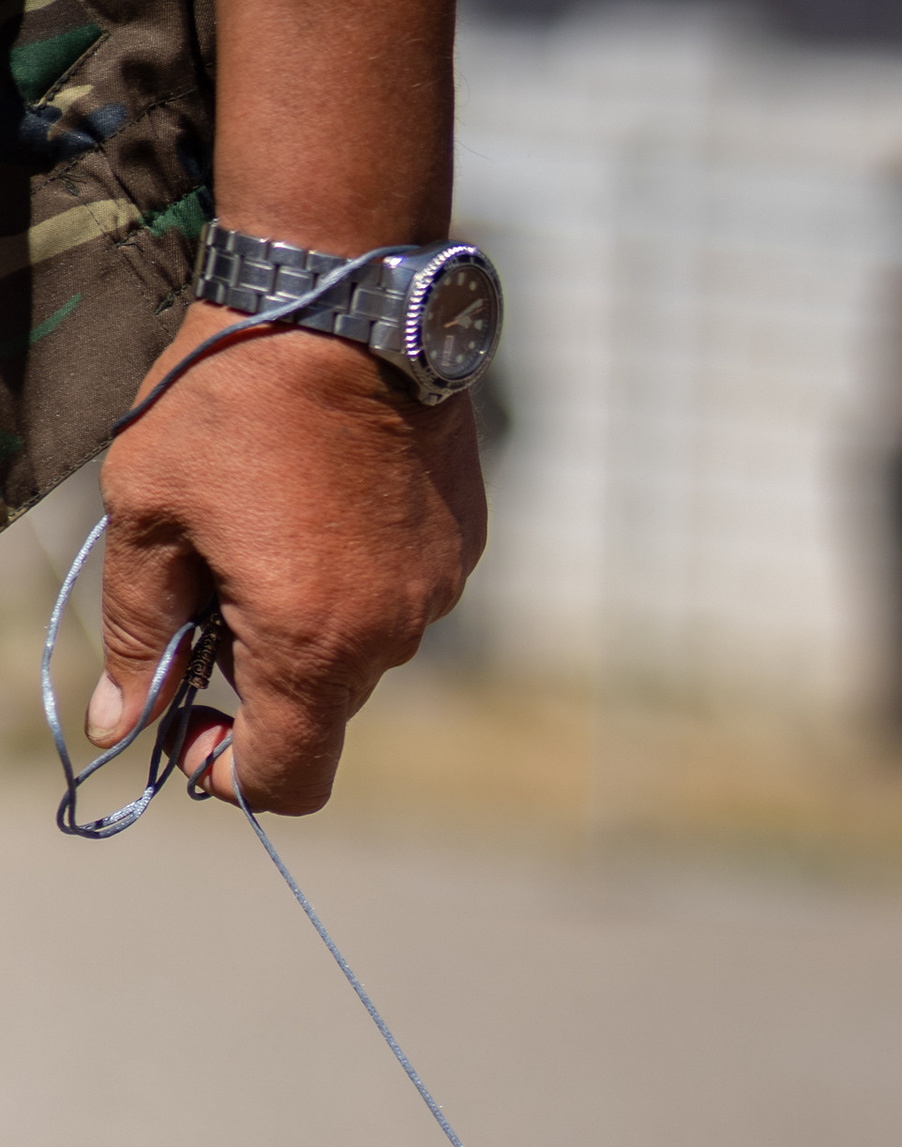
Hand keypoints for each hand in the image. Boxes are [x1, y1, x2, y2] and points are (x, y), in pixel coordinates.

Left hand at [88, 303, 484, 813]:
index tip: (189, 720)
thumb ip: (137, 633)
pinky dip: (355, 572)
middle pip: (320, 712)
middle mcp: (390, 638)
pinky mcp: (464, 547)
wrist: (341, 292)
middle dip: (260, 675)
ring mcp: (437, 593)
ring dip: (310, 617)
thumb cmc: (228, 398)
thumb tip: (119, 724)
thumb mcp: (148, 513)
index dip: (228, 774)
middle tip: (209, 587)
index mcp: (311, 646)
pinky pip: (400, 594)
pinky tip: (323, 493)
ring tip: (270, 519)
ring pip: (361, 650)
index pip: (288, 781)